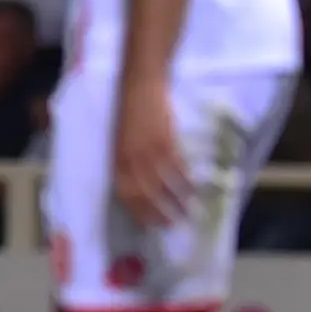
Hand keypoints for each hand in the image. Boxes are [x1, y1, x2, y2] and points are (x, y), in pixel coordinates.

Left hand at [111, 74, 190, 228]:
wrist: (139, 86)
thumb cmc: (130, 113)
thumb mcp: (122, 142)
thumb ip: (128, 164)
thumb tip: (141, 186)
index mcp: (116, 161)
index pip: (126, 196)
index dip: (139, 213)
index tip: (151, 226)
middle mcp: (129, 161)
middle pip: (144, 196)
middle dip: (159, 214)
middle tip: (173, 226)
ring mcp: (147, 152)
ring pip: (162, 186)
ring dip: (176, 203)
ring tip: (188, 213)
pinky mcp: (164, 142)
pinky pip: (176, 169)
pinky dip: (186, 182)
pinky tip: (194, 191)